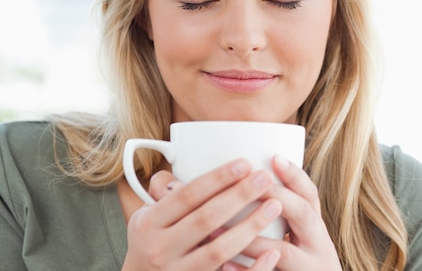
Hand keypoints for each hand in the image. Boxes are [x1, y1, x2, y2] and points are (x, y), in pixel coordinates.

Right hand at [122, 159, 282, 270]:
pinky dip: (253, 269)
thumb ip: (163, 191)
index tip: (245, 163)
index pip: (187, 195)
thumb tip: (186, 162)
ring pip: (219, 249)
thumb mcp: (146, 217)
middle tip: (265, 178)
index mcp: (148, 224)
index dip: (218, 178)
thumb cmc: (150, 244)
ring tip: (275, 205)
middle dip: (239, 195)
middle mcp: (160, 249)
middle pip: (206, 218)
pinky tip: (272, 253)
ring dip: (250, 226)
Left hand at [224, 156, 341, 270]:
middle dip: (276, 197)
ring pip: (284, 253)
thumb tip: (233, 187)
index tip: (274, 158)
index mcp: (315, 230)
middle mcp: (318, 247)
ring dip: (251, 238)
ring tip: (218, 226)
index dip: (295, 176)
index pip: (310, 195)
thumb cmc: (297, 268)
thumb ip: (276, 217)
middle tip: (249, 185)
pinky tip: (225, 267)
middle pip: (304, 215)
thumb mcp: (297, 239)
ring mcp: (309, 270)